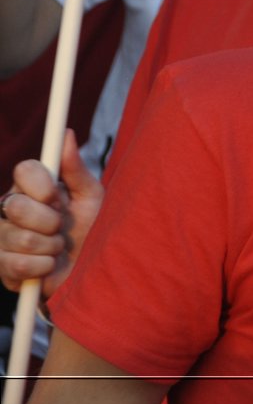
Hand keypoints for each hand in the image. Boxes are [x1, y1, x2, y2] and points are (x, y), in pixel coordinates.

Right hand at [0, 130, 102, 297]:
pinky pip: (18, 264)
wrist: (89, 269)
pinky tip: (49, 266)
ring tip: (58, 248)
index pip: (23, 169)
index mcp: (31, 187)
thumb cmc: (92, 228)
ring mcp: (1, 238)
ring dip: (51, 247)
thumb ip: (75, 169)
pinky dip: (44, 267)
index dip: (42, 185)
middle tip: (61, 228)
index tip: (58, 198)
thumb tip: (65, 133)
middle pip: (17, 206)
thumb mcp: (91, 197)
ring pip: (20, 238)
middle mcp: (9, 209)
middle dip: (50, 221)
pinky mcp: (1, 266)